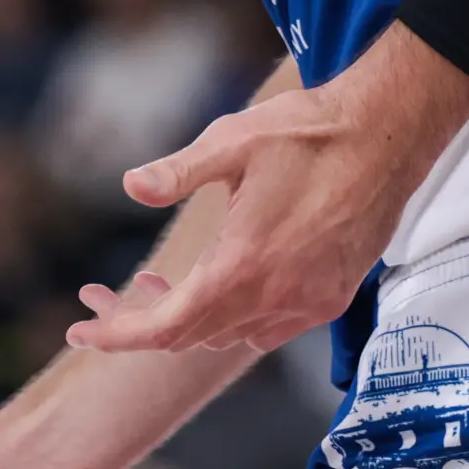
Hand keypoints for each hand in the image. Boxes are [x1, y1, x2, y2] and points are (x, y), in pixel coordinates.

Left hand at [66, 25, 468, 355]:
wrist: (388, 135)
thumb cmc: (309, 132)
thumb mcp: (232, 141)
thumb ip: (177, 171)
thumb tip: (131, 186)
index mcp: (240, 265)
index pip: (164, 326)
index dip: (116, 334)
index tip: (80, 331)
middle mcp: (273, 297)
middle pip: (191, 336)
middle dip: (142, 322)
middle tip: (108, 296)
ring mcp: (307, 302)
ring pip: (230, 336)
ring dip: (190, 318)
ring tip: (161, 285)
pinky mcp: (331, 297)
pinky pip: (269, 329)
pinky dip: (235, 317)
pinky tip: (226, 282)